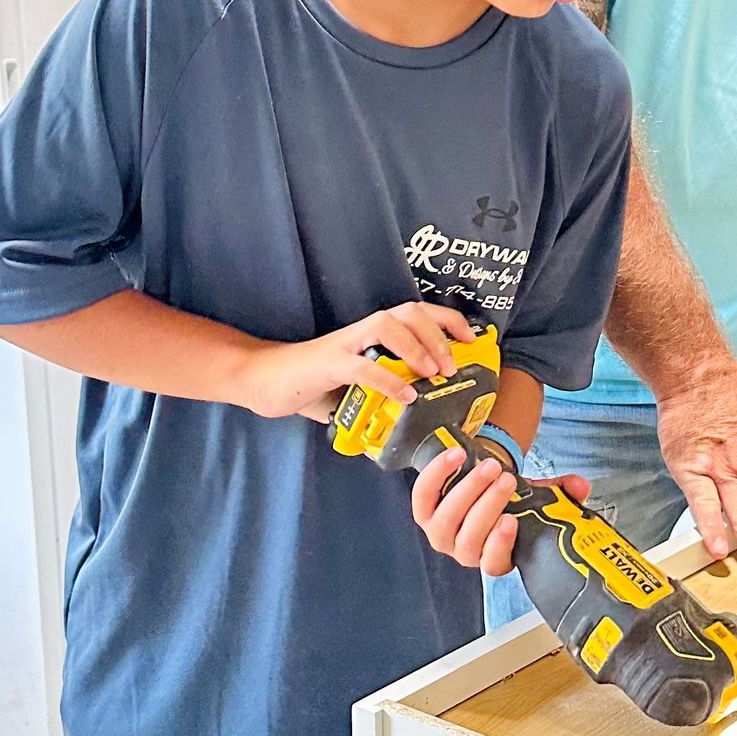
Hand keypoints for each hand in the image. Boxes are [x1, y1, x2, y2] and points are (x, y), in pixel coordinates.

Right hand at [233, 302, 473, 424]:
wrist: (264, 382)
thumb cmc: (313, 385)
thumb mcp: (357, 391)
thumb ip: (384, 398)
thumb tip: (415, 424)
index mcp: (373, 336)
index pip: (417, 313)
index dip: (448, 321)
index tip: (472, 341)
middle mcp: (362, 333)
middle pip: (408, 311)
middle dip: (438, 334)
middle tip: (452, 366)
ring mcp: (344, 346)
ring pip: (386, 325)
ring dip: (416, 347)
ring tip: (431, 373)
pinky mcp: (326, 365)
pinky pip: (361, 366)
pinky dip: (387, 380)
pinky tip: (405, 397)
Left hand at [411, 450, 592, 580]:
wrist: (482, 486)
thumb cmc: (511, 501)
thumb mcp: (540, 500)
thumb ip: (563, 495)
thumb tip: (581, 487)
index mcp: (493, 557)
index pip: (493, 563)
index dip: (499, 545)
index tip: (512, 520)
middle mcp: (463, 551)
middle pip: (470, 537)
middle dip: (488, 506)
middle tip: (508, 480)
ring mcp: (440, 533)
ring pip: (446, 519)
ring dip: (468, 490)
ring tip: (490, 467)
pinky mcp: (422, 511)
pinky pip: (424, 494)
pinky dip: (438, 473)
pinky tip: (457, 455)